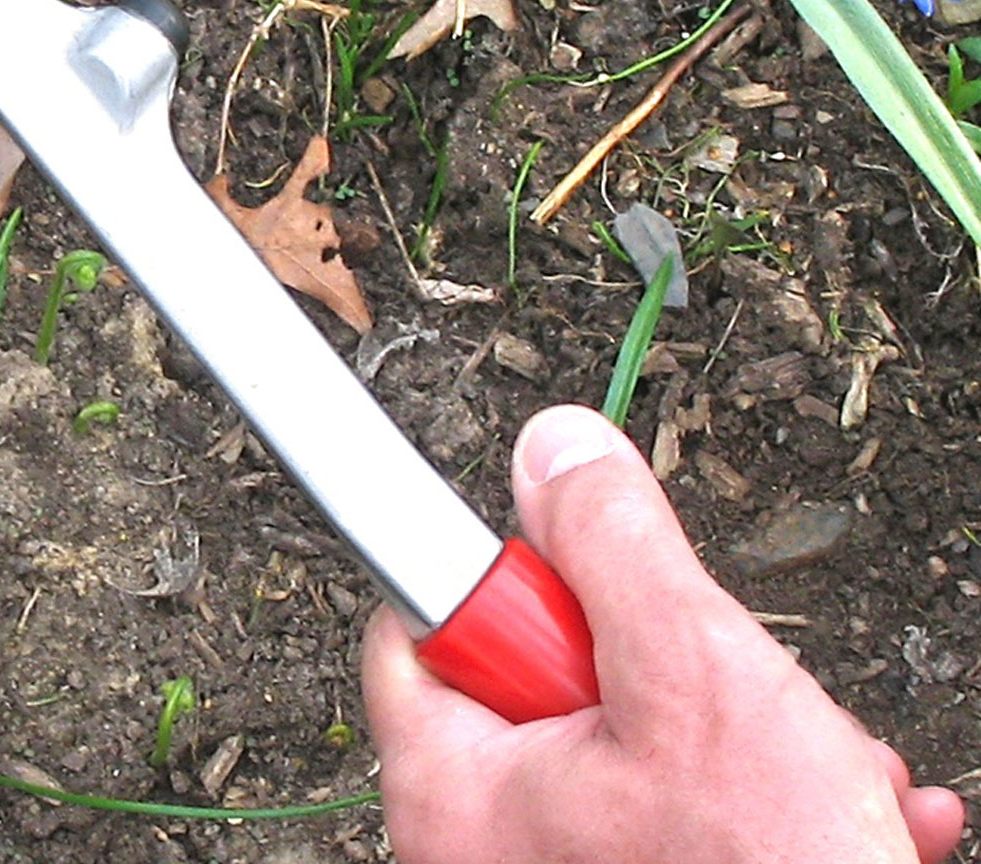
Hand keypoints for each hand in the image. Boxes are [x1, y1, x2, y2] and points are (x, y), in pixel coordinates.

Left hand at [363, 405, 966, 863]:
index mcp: (451, 790)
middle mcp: (482, 847)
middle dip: (676, 672)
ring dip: (753, 745)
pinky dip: (771, 811)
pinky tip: (851, 821)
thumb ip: (612, 545)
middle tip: (746, 702)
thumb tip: (553, 452)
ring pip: (642, 750)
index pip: (426, 619)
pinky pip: (686, 824)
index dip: (519, 582)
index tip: (588, 584)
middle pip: (554, 680)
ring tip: (825, 775)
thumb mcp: (694, 670)